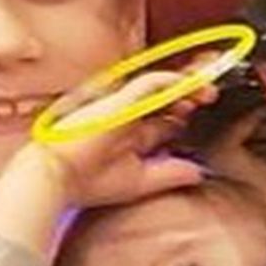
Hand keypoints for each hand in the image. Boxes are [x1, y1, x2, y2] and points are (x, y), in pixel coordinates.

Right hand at [38, 69, 216, 207]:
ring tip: (210, 88)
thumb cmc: (87, 182)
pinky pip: (154, 82)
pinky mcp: (121, 98)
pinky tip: (194, 85)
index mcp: (129, 133)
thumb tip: (199, 172)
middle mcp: (129, 115)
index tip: (201, 112)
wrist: (55, 178)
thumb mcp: (140, 180)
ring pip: (163, 85)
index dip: (184, 112)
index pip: (163, 117)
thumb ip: (170, 173)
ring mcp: (125, 104)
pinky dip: (176, 82)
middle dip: (190, 93)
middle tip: (210, 93)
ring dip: (190, 83)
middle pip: (166, 96)